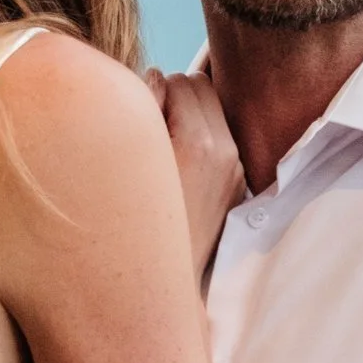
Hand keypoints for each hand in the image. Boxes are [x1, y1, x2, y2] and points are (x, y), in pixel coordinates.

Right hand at [147, 67, 243, 280]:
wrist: (153, 286)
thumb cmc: (127, 220)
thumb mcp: (129, 157)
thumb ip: (140, 106)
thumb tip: (153, 77)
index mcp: (200, 143)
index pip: (176, 79)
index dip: (149, 92)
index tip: (134, 118)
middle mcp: (226, 154)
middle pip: (199, 86)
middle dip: (171, 97)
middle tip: (146, 128)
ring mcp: (234, 171)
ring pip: (211, 109)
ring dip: (186, 115)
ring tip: (161, 147)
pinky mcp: (235, 185)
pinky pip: (218, 138)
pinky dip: (198, 139)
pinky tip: (178, 166)